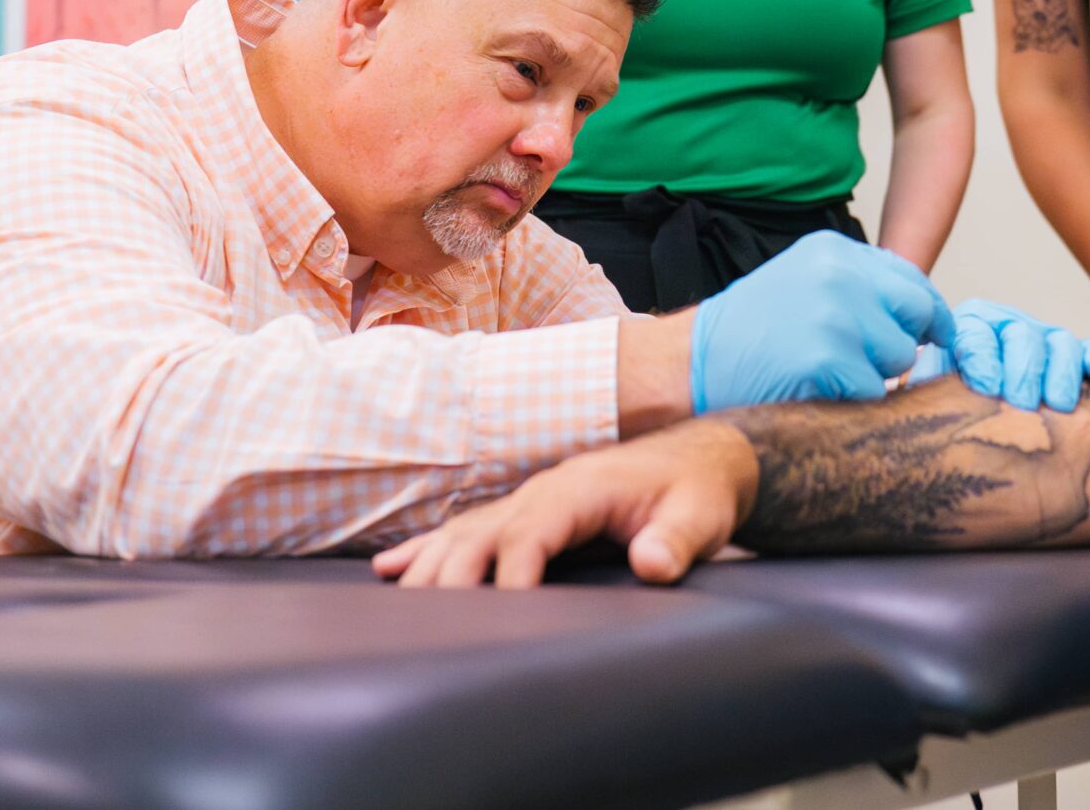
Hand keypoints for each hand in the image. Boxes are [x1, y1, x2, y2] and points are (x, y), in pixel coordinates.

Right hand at [375, 419, 755, 588]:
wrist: (698, 460)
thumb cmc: (697, 492)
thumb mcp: (700, 517)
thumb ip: (676, 541)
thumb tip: (652, 563)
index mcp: (581, 489)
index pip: (531, 532)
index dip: (512, 574)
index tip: (504, 617)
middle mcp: (544, 490)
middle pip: (480, 533)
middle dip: (450, 577)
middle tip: (427, 629)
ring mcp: (530, 500)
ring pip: (463, 532)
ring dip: (428, 567)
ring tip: (395, 608)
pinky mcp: (525, 513)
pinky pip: (466, 529)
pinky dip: (426, 550)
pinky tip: (389, 571)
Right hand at [690, 231, 954, 412]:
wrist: (688, 363)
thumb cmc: (748, 333)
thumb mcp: (802, 282)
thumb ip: (857, 286)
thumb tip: (920, 312)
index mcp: (835, 251)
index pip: (909, 278)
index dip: (923, 312)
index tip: (934, 335)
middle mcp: (841, 274)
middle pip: (917, 312)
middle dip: (905, 342)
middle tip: (875, 362)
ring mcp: (836, 315)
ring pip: (900, 357)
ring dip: (874, 375)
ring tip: (826, 372)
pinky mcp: (829, 359)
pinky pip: (874, 391)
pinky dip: (852, 401)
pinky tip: (815, 391)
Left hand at [901, 298, 1089, 411]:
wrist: (968, 405)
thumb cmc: (946, 402)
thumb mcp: (926, 392)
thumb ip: (918, 389)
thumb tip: (894, 396)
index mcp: (966, 329)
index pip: (975, 335)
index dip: (982, 359)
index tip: (985, 387)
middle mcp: (1006, 327)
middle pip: (1022, 336)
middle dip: (1022, 370)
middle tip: (1021, 403)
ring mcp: (1043, 340)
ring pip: (1059, 341)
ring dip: (1060, 372)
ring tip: (1056, 405)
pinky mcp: (1073, 357)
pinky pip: (1089, 349)